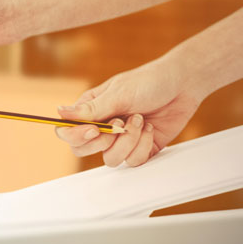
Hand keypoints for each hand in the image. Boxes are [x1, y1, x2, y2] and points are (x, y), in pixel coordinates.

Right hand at [53, 58, 202, 166]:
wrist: (183, 85)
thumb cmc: (148, 82)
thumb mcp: (119, 93)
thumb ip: (91, 109)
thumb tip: (59, 112)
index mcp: (90, 110)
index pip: (67, 131)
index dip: (76, 136)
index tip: (95, 129)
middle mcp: (102, 127)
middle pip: (82, 150)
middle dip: (103, 142)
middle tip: (119, 125)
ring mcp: (120, 140)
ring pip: (110, 159)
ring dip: (128, 141)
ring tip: (139, 120)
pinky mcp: (140, 148)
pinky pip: (133, 161)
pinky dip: (143, 146)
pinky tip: (149, 127)